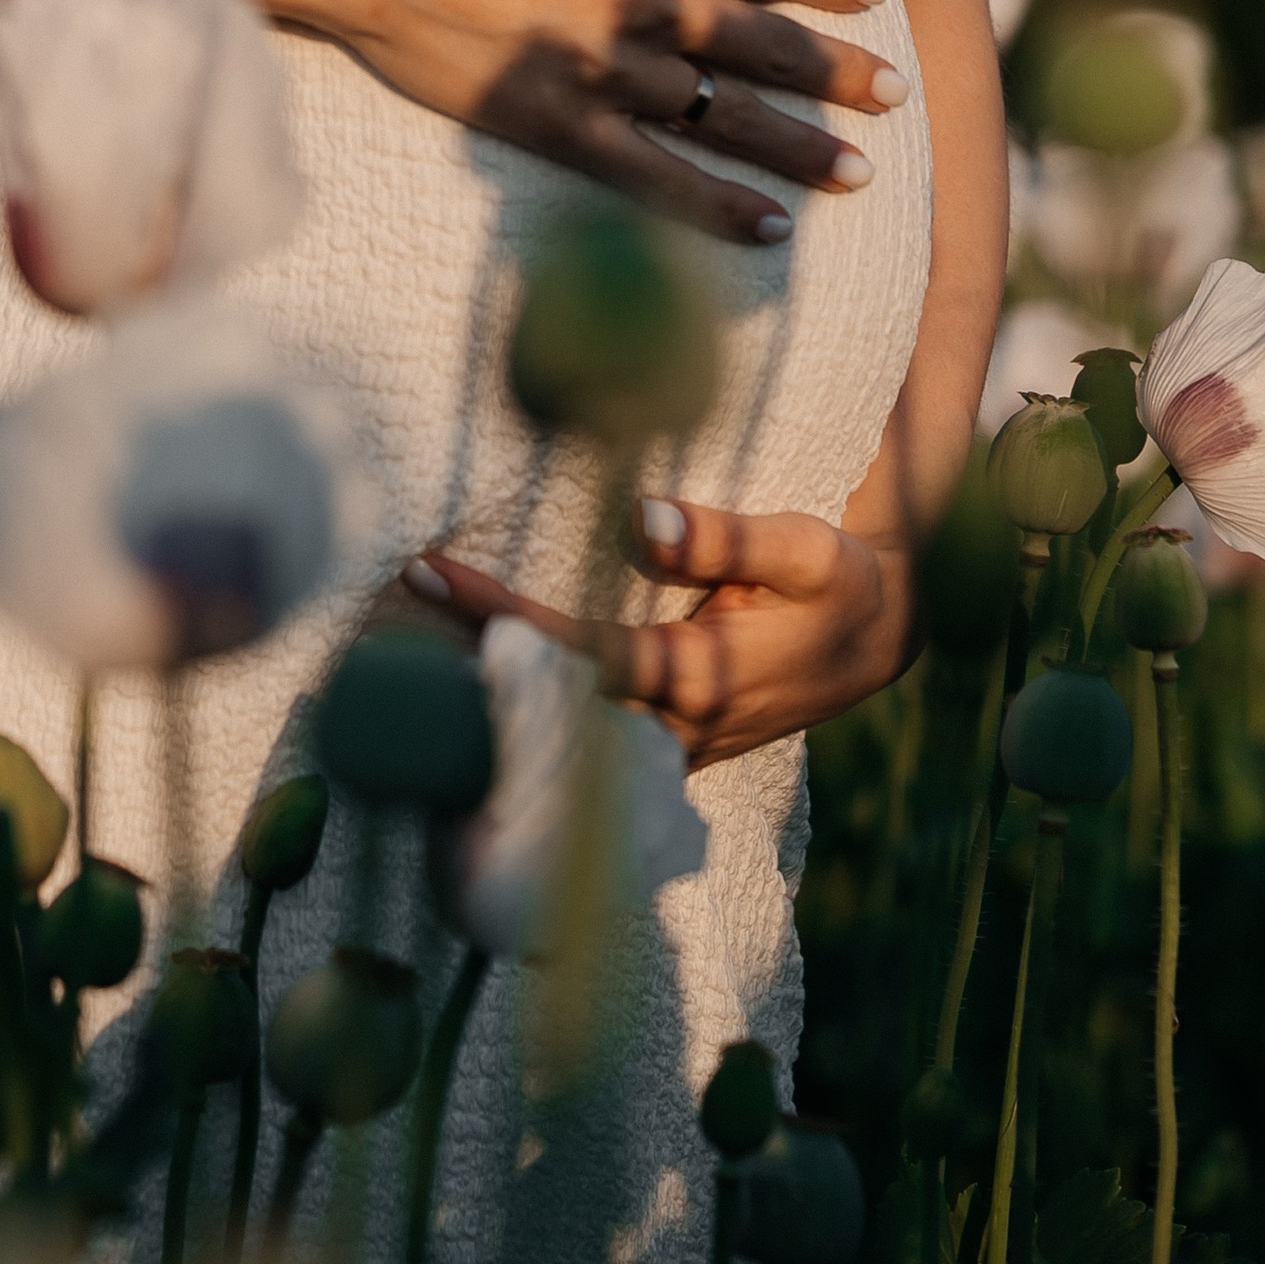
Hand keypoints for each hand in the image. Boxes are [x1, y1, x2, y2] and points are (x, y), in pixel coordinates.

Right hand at [324, 0, 907, 246]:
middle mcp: (650, 5)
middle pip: (769, 48)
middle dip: (840, 73)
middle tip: (898, 94)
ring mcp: (610, 71)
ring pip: (728, 117)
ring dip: (800, 146)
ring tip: (859, 171)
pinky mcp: (562, 124)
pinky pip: (657, 176)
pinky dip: (717, 205)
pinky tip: (767, 225)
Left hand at [408, 500, 914, 769]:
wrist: (878, 641)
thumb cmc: (839, 584)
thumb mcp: (806, 549)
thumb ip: (723, 539)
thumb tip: (635, 516)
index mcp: (700, 675)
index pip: (576, 653)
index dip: (502, 618)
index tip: (432, 570)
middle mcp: (670, 725)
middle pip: (545, 702)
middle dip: (463, 654)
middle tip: (386, 595)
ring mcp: (664, 747)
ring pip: (558, 732)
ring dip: (483, 687)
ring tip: (399, 630)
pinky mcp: (663, 746)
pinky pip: (580, 738)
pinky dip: (523, 706)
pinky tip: (462, 675)